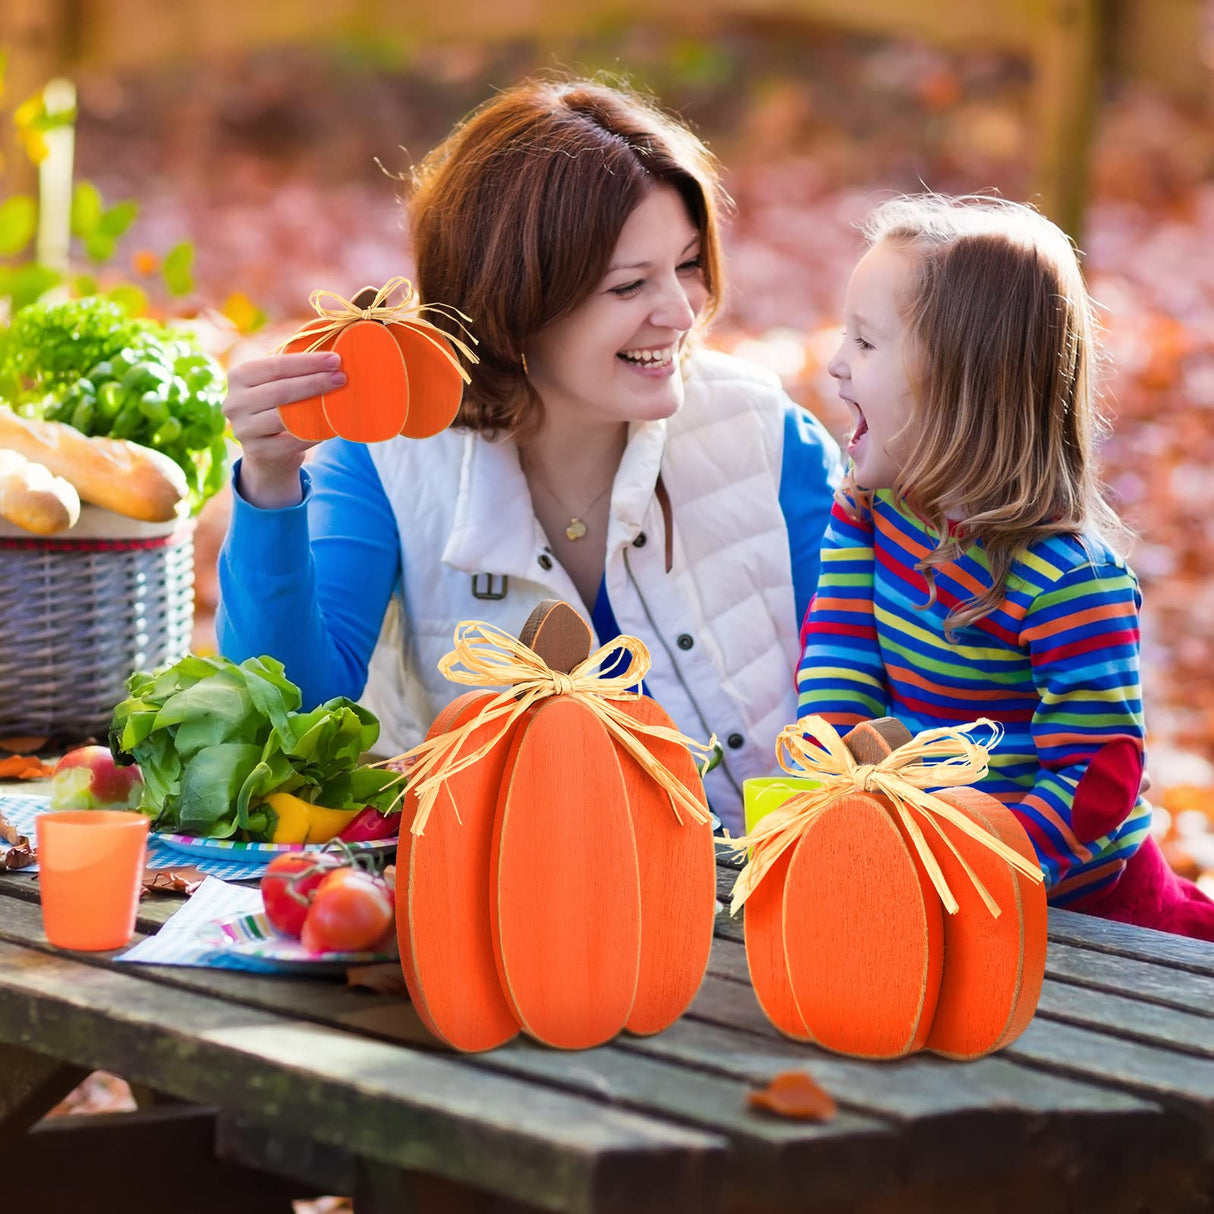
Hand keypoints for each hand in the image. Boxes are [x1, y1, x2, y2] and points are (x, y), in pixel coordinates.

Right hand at [222, 351, 345, 507]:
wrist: (266, 451)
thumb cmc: (276, 407)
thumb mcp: (275, 384)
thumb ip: (292, 369)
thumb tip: (331, 354)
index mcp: (238, 377)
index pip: (275, 365)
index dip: (307, 362)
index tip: (335, 360)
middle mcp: (234, 402)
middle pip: (280, 390)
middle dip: (315, 382)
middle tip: (341, 378)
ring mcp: (243, 429)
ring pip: (284, 417)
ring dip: (316, 408)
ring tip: (338, 400)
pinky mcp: (258, 451)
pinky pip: (293, 441)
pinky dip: (315, 433)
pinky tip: (332, 426)